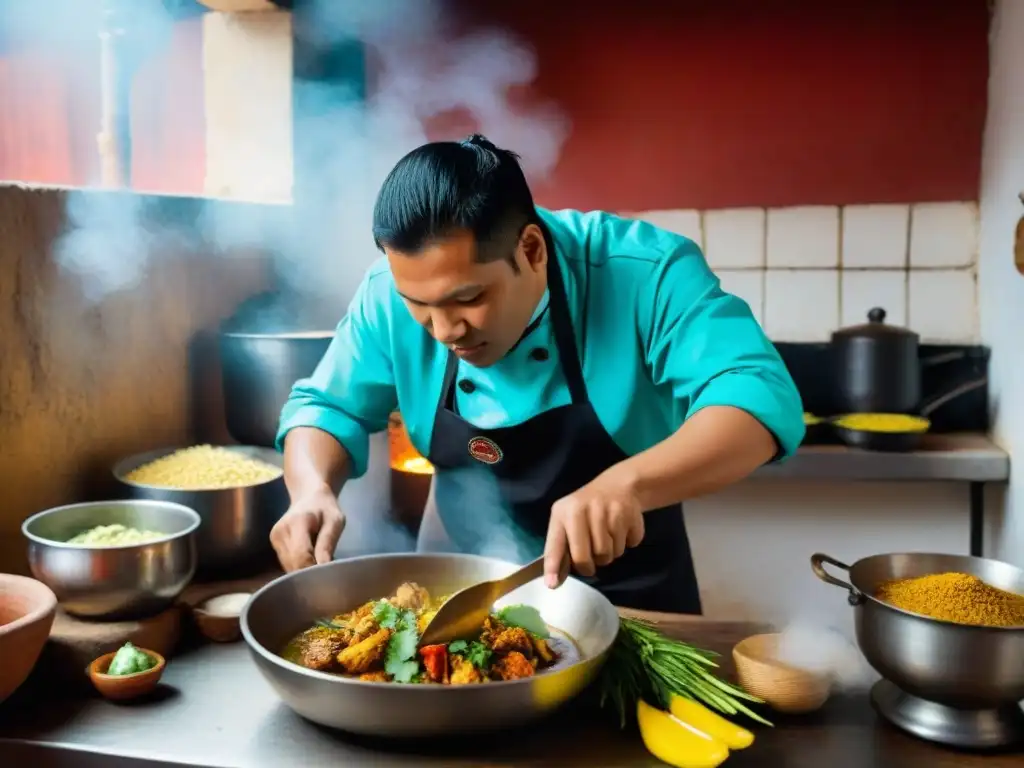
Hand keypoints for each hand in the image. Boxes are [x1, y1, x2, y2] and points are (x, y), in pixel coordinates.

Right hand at [270, 487, 344, 571]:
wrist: (309, 496)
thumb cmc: (326, 507)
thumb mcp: (335, 521)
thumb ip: (328, 543)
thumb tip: (323, 567)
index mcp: (296, 523)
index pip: (301, 555)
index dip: (313, 569)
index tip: (327, 574)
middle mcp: (281, 532)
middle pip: (293, 564)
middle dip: (310, 572)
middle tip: (326, 570)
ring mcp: (275, 538)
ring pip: (288, 566)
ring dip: (304, 570)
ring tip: (319, 561)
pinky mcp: (274, 543)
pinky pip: (287, 563)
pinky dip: (299, 566)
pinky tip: (310, 558)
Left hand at [543, 471, 644, 587]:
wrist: (619, 485)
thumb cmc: (587, 510)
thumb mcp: (567, 522)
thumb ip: (561, 550)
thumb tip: (553, 582)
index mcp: (563, 513)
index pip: (556, 544)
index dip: (553, 566)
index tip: (551, 584)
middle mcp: (583, 510)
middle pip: (584, 558)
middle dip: (588, 566)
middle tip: (591, 561)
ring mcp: (608, 511)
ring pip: (608, 555)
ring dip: (609, 554)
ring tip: (607, 538)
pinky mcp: (629, 514)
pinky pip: (628, 545)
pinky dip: (626, 543)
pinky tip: (622, 529)